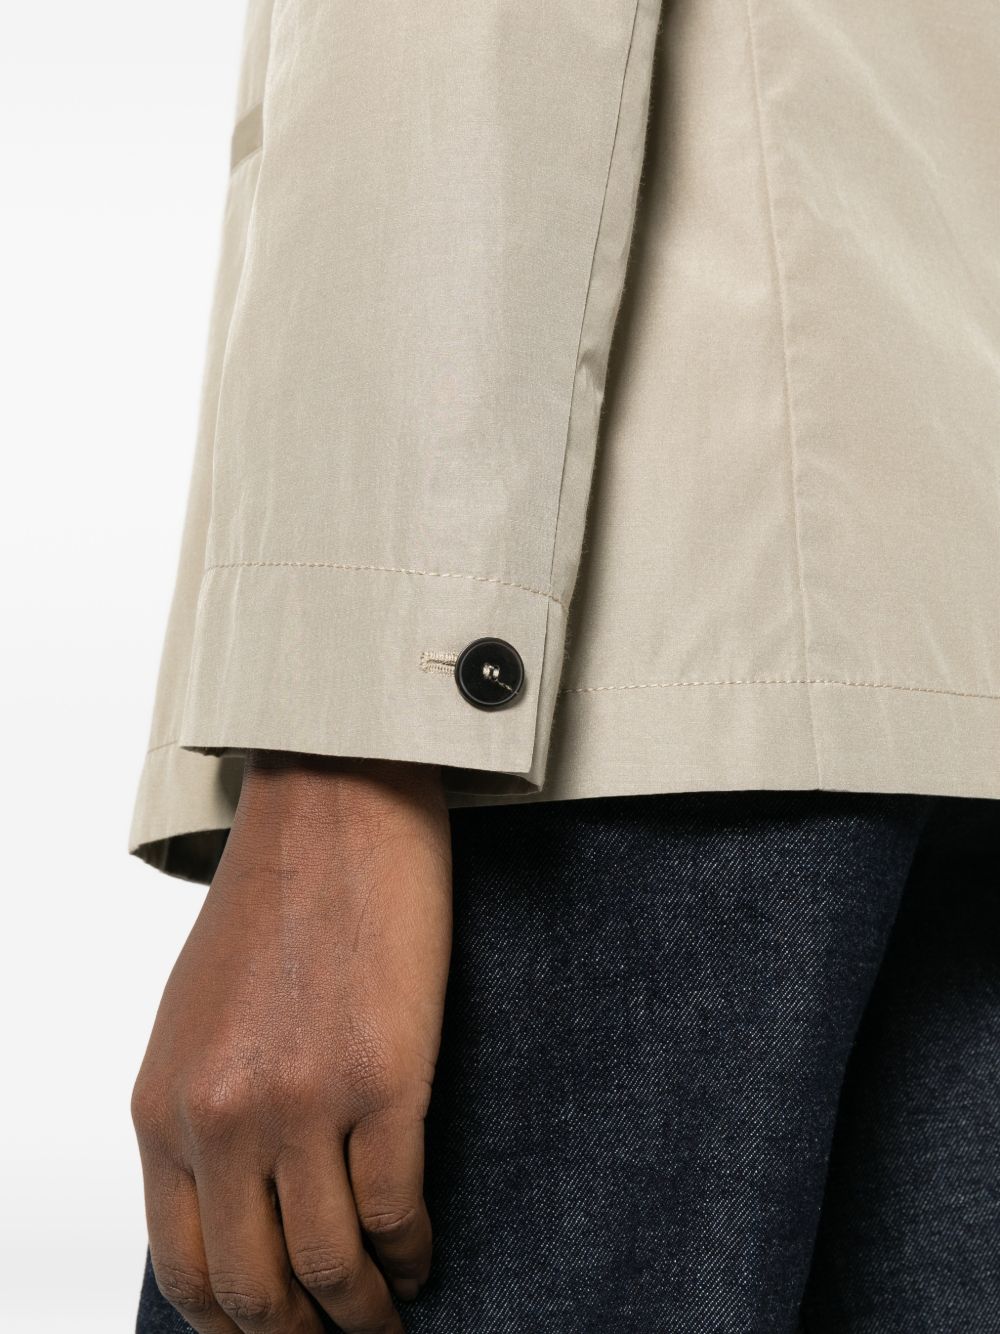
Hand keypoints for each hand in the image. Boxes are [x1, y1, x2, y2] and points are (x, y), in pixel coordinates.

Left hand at [131, 753, 452, 1332]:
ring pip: (331, 1270)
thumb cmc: (273, 906)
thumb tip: (236, 1214)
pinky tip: (420, 1252)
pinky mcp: (384, 1079)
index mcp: (163, 1108)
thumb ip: (197, 1119)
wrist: (333, 810)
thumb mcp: (193, 1021)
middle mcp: (221, 1120)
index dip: (234, 1327)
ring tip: (386, 1316)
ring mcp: (303, 1103)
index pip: (186, 1269)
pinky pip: (395, 1214)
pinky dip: (411, 1254)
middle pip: (258, 1292)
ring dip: (365, 1315)